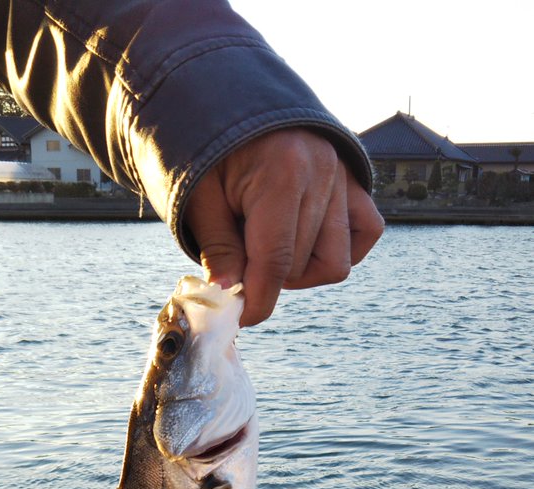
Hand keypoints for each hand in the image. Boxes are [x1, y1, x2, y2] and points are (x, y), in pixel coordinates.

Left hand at [184, 129, 383, 325]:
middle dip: (268, 277)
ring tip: (269, 249)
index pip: (276, 262)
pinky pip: (366, 232)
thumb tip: (230, 296)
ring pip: (336, 260)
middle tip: (238, 256)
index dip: (258, 300)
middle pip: (301, 266)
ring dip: (301, 269)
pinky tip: (307, 246)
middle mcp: (322, 173)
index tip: (242, 317)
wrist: (229, 95)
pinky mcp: (354, 179)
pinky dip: (341, 249)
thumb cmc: (206, 146)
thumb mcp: (199, 196)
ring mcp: (343, 175)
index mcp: (281, 174)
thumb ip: (218, 249)